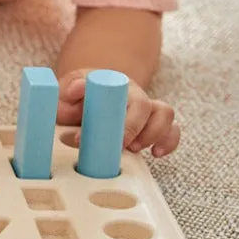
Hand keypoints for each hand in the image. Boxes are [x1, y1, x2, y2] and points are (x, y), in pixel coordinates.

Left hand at [57, 72, 179, 157]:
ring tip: (135, 148)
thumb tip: (76, 89)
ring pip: (165, 114)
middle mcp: (134, 94)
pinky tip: (156, 153)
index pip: (121, 92)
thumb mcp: (66, 92)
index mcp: (114, 84)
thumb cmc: (76, 98)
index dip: (111, 113)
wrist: (85, 101)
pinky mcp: (154, 125)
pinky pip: (172, 130)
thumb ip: (69, 89)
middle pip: (146, 105)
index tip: (91, 136)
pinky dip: (169, 142)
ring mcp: (147, 109)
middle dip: (133, 129)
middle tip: (119, 145)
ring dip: (154, 134)